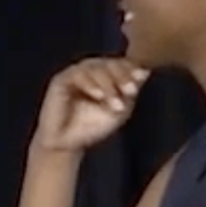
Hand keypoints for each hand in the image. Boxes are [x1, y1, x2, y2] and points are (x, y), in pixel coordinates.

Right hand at [33, 57, 148, 152]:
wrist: (68, 144)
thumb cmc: (93, 126)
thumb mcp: (120, 109)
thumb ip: (130, 91)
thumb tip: (145, 71)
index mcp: (106, 75)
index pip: (120, 63)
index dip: (131, 67)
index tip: (141, 76)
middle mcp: (90, 71)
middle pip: (108, 62)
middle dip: (122, 75)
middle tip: (131, 90)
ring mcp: (74, 74)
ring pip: (94, 67)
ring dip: (108, 84)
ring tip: (116, 104)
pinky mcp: (60, 81)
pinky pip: (76, 75)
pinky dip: (89, 84)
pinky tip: (98, 96)